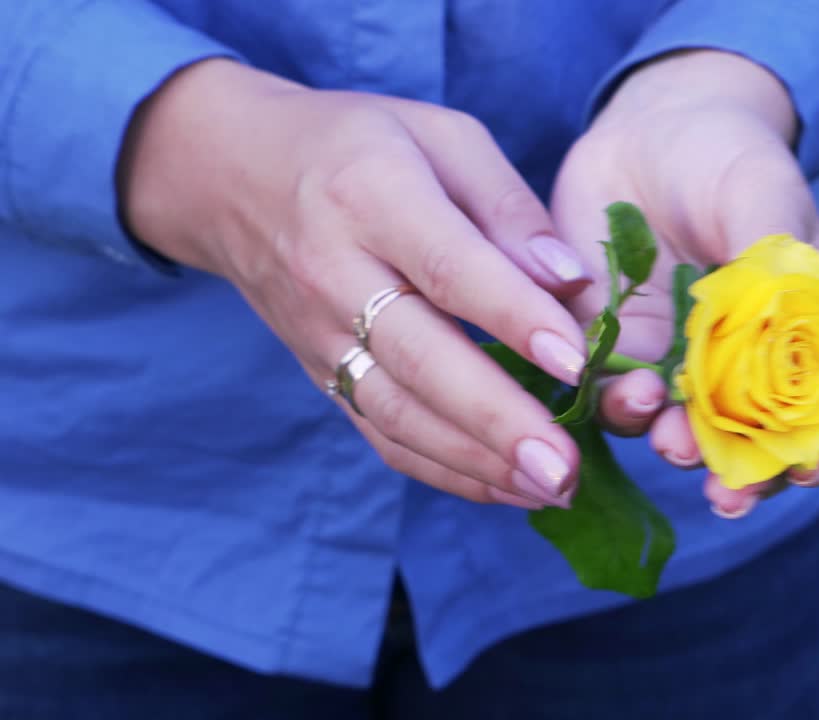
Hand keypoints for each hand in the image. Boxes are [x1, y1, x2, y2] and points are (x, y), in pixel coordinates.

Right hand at [118, 59, 593, 509]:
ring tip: (554, 487)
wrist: (233, 175)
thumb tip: (571, 282)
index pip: (447, 267)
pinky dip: (445, 470)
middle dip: (498, 420)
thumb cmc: (361, 145)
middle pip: (420, 359)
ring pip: (399, 413)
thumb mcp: (442, 136)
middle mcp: (335, 273)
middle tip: (567, 465)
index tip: (578, 359)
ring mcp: (320, 335)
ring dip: (478, 461)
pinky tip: (507, 488)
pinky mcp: (320, 375)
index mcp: (371, 195)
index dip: (513, 316)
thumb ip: (508, 206)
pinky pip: (382, 434)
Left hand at [550, 51, 818, 516]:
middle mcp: (741, 364)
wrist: (649, 126)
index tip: (815, 467)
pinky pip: (610, 392)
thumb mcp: (763, 193)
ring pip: (676, 430)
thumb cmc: (729, 155)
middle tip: (728, 492)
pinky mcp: (613, 347)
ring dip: (676, 445)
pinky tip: (623, 391)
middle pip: (754, 445)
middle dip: (744, 477)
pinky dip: (616, 404)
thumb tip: (780, 331)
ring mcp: (675, 360)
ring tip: (669, 437)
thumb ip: (772, 259)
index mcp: (804, 335)